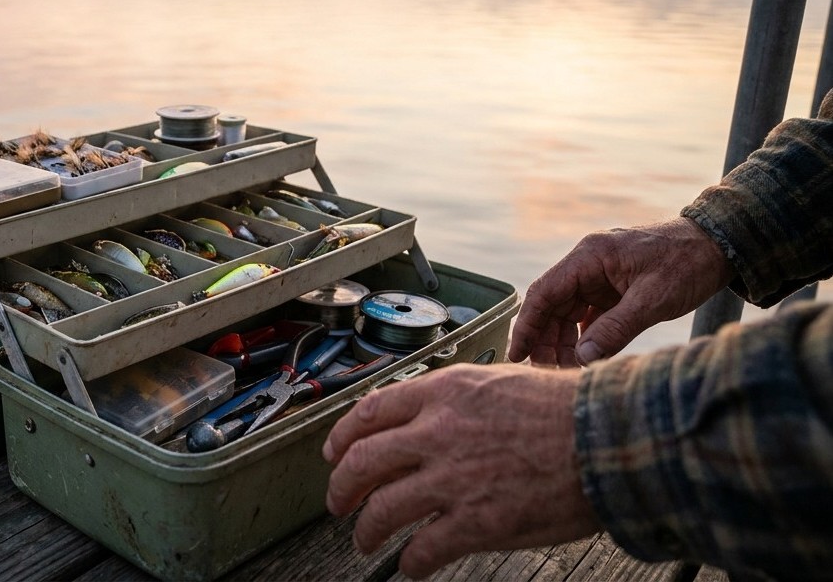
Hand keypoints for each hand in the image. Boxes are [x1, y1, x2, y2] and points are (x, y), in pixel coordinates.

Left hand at [323, 364, 598, 578]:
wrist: (611, 438)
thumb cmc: (570, 409)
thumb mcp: (500, 382)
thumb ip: (457, 400)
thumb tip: (428, 418)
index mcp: (444, 393)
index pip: (370, 411)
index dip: (342, 436)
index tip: (334, 452)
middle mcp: (438, 432)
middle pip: (362, 461)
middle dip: (341, 487)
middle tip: (338, 502)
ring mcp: (454, 479)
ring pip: (382, 508)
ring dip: (367, 530)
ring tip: (366, 540)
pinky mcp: (476, 522)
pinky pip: (423, 549)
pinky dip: (411, 563)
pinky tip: (411, 567)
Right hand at [509, 218, 732, 366]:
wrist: (720, 245)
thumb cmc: (688, 263)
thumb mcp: (653, 299)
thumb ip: (616, 329)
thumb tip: (582, 358)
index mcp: (589, 257)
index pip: (544, 293)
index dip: (527, 326)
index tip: (516, 355)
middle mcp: (588, 264)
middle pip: (551, 305)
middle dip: (545, 339)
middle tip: (547, 371)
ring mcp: (600, 276)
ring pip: (567, 312)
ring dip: (564, 340)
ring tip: (568, 368)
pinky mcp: (614, 287)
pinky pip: (588, 314)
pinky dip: (585, 336)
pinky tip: (588, 355)